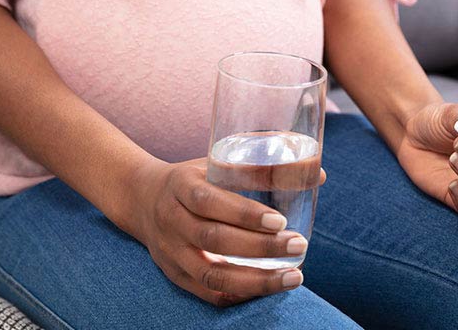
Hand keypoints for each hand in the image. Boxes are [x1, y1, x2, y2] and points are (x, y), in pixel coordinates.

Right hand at [125, 157, 310, 305]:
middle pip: (214, 240)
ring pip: (212, 275)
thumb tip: (315, 173)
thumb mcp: (214, 162)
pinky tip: (269, 289)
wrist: (141, 199)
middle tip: (298, 246)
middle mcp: (172, 221)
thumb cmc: (192, 179)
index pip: (209, 201)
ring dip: (256, 281)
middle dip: (261, 247)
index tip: (280, 221)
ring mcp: (171, 252)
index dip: (244, 214)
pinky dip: (240, 296)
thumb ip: (260, 168)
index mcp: (180, 185)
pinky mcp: (175, 275)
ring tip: (293, 277)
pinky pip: (208, 294)